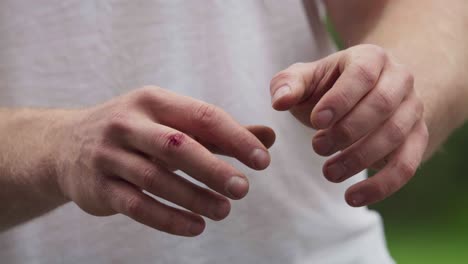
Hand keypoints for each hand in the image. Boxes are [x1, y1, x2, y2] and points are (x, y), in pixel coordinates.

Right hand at [53, 86, 274, 235]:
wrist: (66, 145)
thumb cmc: (136, 132)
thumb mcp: (172, 122)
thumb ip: (219, 133)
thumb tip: (268, 138)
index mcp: (153, 101)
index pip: (202, 116)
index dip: (235, 137)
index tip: (262, 160)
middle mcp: (128, 123)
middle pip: (177, 146)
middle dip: (214, 169)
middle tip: (243, 189)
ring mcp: (108, 154)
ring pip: (156, 179)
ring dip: (194, 198)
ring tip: (224, 211)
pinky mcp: (98, 186)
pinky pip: (136, 205)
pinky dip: (168, 218)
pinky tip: (195, 226)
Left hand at [269, 44, 427, 206]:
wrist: (363, 97)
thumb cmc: (328, 88)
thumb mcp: (306, 79)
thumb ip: (288, 84)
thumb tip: (279, 101)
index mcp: (371, 57)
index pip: (362, 74)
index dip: (340, 100)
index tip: (316, 122)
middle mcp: (399, 79)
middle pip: (382, 104)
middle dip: (347, 131)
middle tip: (317, 147)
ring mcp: (412, 109)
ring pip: (395, 136)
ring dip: (359, 159)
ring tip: (328, 172)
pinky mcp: (417, 138)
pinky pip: (407, 165)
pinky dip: (381, 186)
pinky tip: (352, 198)